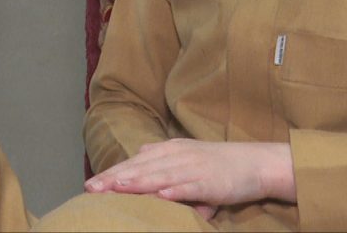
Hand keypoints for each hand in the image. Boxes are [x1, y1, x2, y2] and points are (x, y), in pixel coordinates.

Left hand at [84, 139, 295, 207]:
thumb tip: (140, 153)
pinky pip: (190, 188)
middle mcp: (178, 156)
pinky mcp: (211, 182)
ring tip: (117, 189)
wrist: (256, 163)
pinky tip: (160, 197)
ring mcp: (194, 168)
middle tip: (92, 189)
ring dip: (138, 182)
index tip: (90, 184)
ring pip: (161, 177)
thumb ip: (163, 155)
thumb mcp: (188, 153)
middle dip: (115, 179)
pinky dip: (175, 192)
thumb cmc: (219, 162)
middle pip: (142, 169)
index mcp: (170, 150)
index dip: (112, 173)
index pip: (135, 163)